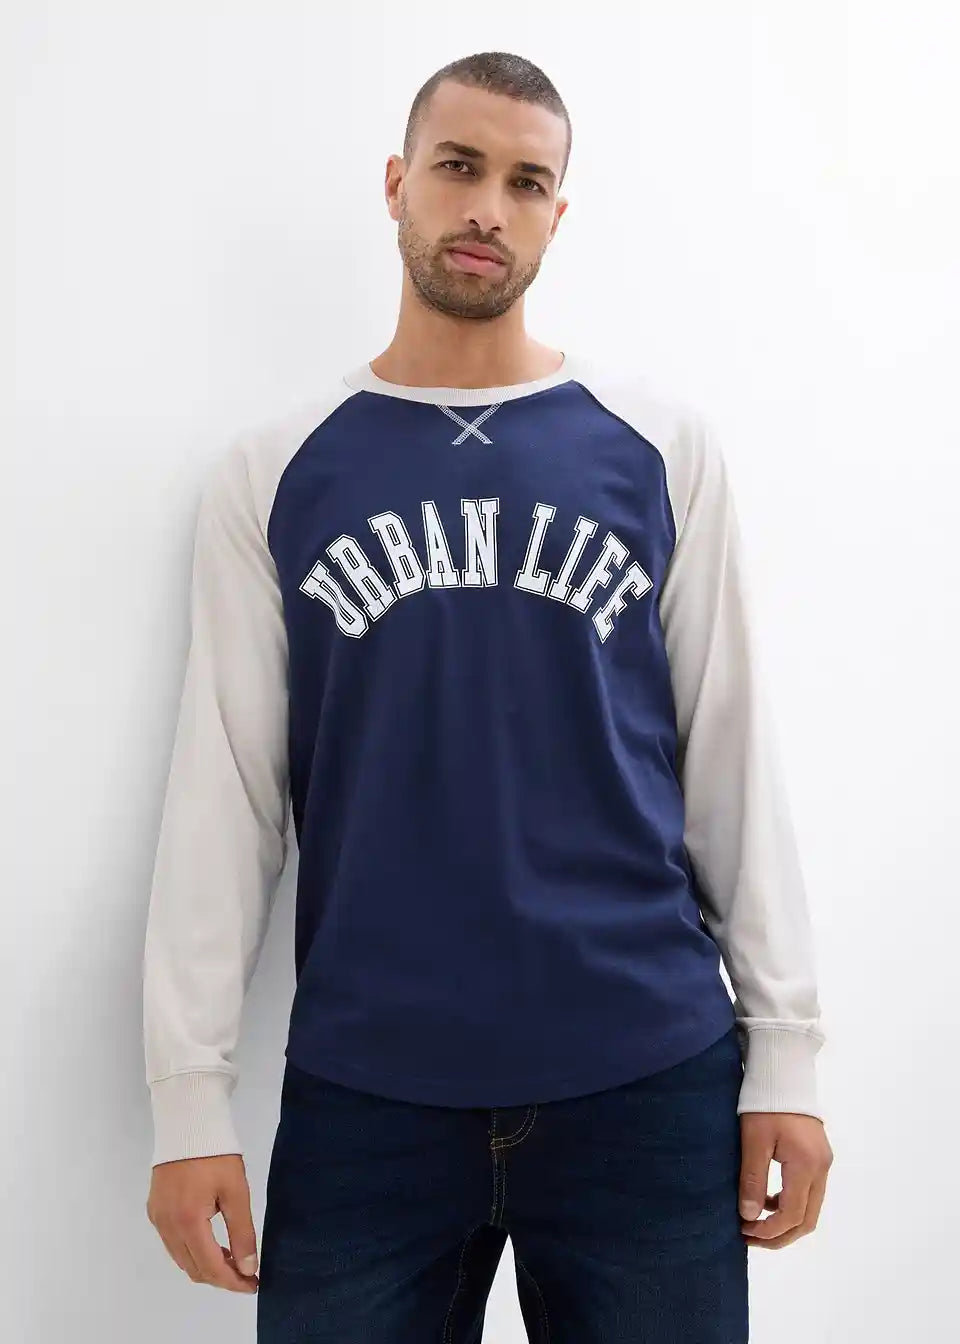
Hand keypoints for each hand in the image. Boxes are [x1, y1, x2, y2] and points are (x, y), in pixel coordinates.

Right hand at [146, 1153, 259, 1291]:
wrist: (188, 1123)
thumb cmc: (216, 1154)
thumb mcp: (236, 1191)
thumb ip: (242, 1232)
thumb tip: (248, 1267)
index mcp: (188, 1222)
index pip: (210, 1267)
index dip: (233, 1282)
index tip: (253, 1285)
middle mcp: (167, 1226)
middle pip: (193, 1268)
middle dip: (221, 1277)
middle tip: (246, 1273)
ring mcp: (157, 1218)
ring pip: (181, 1258)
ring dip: (206, 1265)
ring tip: (233, 1259)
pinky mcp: (154, 1210)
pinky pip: (172, 1243)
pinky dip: (192, 1250)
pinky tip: (211, 1242)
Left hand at [738, 1112, 832, 1248]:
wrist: (782, 1072)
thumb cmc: (765, 1102)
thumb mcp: (753, 1140)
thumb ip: (752, 1179)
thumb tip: (749, 1215)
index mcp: (806, 1166)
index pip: (792, 1215)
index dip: (768, 1231)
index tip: (743, 1230)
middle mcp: (821, 1168)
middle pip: (807, 1219)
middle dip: (779, 1236)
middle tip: (750, 1237)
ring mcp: (823, 1162)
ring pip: (810, 1208)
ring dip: (785, 1222)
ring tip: (754, 1221)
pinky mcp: (818, 1156)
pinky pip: (809, 1192)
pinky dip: (790, 1204)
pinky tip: (767, 1199)